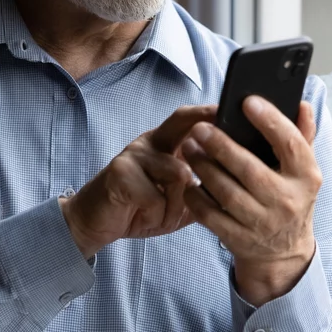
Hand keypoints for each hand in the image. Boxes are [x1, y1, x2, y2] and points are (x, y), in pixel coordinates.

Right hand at [60, 104, 215, 257]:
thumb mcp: (177, 201)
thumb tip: (235, 185)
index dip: (209, 112)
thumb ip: (201, 190)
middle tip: (224, 141)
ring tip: (162, 215)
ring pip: (179, 176)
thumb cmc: (140, 208)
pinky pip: (156, 198)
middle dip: (205, 123)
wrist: (95, 222)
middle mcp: (150, 142)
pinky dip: (157, 216)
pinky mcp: (120, 172)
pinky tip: (144, 217)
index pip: (189, 119)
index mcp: (165, 143)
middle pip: (181, 121)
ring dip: (175, 207)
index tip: (230, 108)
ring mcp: (134, 154)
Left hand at [182, 97, 321, 305]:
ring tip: (189, 147)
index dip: (270, 121)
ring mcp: (262, 223)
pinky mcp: (239, 239)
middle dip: (221, 145)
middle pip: (249, 169)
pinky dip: (196, 196)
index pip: (290, 144)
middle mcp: (287, 201)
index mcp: (306, 177)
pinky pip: (210, 215)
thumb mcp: (303, 170)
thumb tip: (302, 104)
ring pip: (226, 191)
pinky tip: (189, 180)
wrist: (283, 253)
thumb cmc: (291, 198)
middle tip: (200, 128)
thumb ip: (302, 135)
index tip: (248, 102)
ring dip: (203, 167)